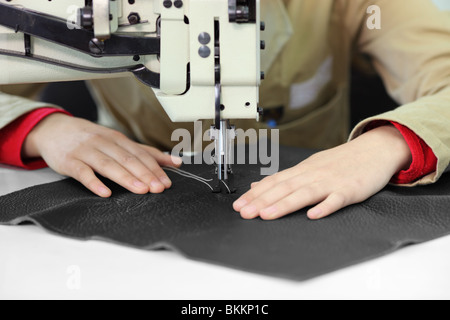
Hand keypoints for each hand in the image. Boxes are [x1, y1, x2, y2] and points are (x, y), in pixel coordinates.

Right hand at [23, 113, 181, 196]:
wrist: (54, 130)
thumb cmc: (91, 139)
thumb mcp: (118, 142)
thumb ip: (146, 153)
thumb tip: (175, 162)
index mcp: (118, 139)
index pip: (140, 154)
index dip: (154, 168)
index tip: (166, 182)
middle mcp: (104, 143)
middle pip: (127, 159)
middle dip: (145, 174)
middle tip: (157, 188)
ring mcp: (86, 151)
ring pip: (108, 164)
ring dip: (126, 177)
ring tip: (140, 189)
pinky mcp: (69, 161)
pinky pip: (82, 172)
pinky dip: (94, 182)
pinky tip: (105, 192)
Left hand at [233, 125, 411, 219]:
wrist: (373, 150)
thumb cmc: (340, 161)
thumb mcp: (310, 166)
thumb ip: (285, 178)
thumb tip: (258, 186)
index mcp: (302, 171)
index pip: (273, 182)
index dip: (255, 194)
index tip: (238, 205)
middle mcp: (312, 175)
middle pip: (283, 188)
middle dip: (262, 201)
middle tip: (244, 213)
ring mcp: (331, 182)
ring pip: (304, 193)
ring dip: (284, 204)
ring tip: (267, 215)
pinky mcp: (350, 190)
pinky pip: (336, 199)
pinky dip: (325, 207)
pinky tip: (313, 215)